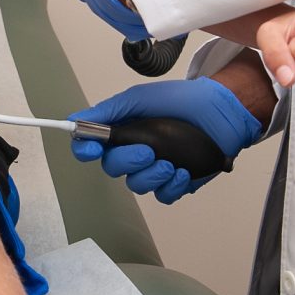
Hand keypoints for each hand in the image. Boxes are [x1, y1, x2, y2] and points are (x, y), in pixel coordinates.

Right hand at [68, 77, 262, 203]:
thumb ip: (108, 111)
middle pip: (112, 168)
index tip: (92, 150)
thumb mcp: (139, 99)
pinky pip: (163, 196)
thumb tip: (74, 121)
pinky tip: (183, 172)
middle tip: (149, 152)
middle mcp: (133, 152)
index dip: (85, 151)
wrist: (221, 111)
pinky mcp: (175, 183)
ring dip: (152, 176)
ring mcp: (154, 169)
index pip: (91, 147)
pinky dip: (171, 186)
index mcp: (121, 131)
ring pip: (137, 185)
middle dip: (128, 161)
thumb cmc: (181, 100)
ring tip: (171, 163)